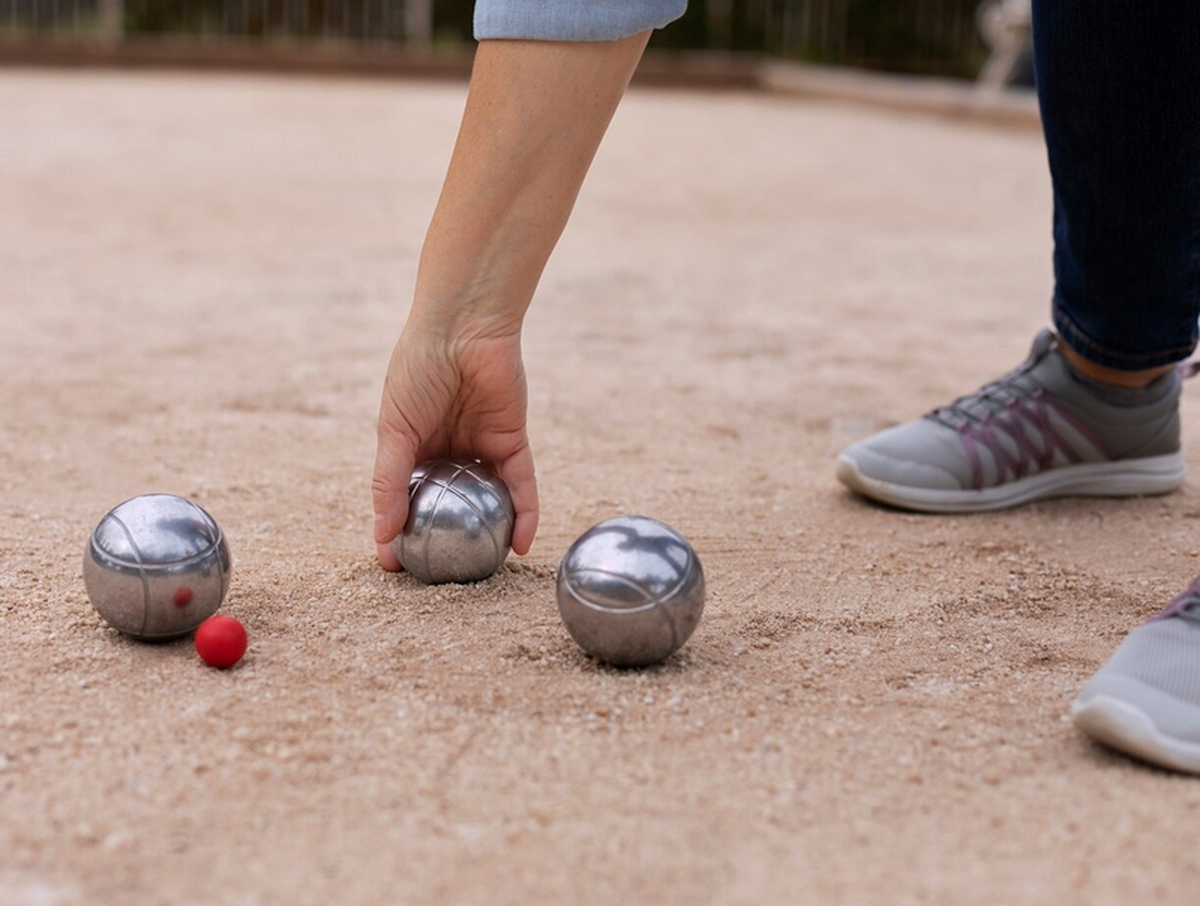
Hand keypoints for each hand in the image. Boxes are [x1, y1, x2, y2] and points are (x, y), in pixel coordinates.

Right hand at [371, 322, 537, 570]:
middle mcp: (448, 453)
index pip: (405, 500)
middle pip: (449, 507)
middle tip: (442, 579)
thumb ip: (389, 482)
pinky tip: (520, 545)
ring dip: (489, 535)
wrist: (462, 328)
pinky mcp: (514, 444)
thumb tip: (381, 534)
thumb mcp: (393, 431)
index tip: (395, 566)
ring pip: (488, 502)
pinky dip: (524, 515)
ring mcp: (481, 451)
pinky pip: (522, 487)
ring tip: (486, 573)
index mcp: (412, 449)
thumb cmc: (418, 372)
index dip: (399, 533)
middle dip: (447, 542)